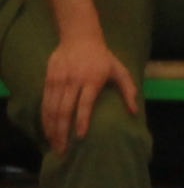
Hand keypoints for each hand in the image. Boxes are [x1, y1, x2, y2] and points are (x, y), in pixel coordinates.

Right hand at [40, 32, 137, 153]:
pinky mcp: (49, 79)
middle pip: (65, 110)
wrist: (79, 38)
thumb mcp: (120, 70)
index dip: (82, 121)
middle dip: (63, 132)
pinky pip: (45, 102)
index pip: (85, 104)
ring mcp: (59, 80)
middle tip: (63, 149)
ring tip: (54, 144)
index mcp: (92, 80)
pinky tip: (47, 130)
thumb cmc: (104, 58)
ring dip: (52, 128)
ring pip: (52, 108)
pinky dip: (45, 118)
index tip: (81, 137)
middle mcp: (73, 81)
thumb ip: (128, 90)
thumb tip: (134, 112)